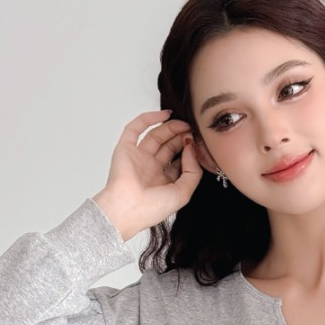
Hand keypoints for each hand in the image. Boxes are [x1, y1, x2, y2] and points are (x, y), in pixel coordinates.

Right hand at [93, 110, 202, 240]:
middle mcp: (151, 168)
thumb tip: (191, 147)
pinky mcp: (125, 148)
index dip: (190, 151)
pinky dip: (149, 118)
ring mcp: (138, 157)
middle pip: (168, 146)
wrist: (128, 209)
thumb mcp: (183, 193)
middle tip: (192, 130)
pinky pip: (136, 128)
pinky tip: (164, 114)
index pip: (179, 161)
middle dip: (181, 137)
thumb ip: (193, 171)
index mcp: (163, 181)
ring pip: (155, 136)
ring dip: (170, 128)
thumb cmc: (152, 208)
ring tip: (184, 124)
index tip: (198, 144)